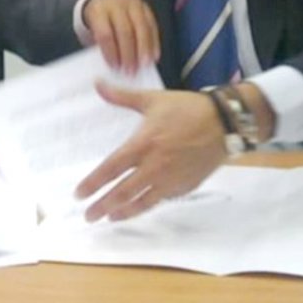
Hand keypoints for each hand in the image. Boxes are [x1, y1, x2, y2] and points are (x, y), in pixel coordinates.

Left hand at [75, 83, 226, 222]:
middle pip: (123, 192)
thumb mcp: (152, 98)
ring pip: (142, 202)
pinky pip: (162, 200)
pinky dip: (147, 206)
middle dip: (103, 206)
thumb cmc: (186, 108)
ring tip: (109, 218)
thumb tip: (97, 83)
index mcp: (143, 144)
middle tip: (88, 216)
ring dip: (123, 213)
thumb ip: (122, 96)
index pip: (111, 168)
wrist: (223, 123)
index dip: (93, 183)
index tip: (78, 194)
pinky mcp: (185, 187)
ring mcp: (170, 180)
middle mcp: (154, 166)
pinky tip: (138, 208)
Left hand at [82, 0, 160, 72]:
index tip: (114, 67)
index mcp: (99, 11)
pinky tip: (153, 56)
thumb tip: (113, 65)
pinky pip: (152, 26)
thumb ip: (101, 44)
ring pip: (141, 28)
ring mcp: (133, 5)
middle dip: (129, 53)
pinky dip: (154, 43)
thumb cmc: (100, 20)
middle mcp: (117, 5)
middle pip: (125, 31)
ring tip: (144, 66)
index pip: (105, 33)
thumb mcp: (93, 29)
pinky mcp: (146, 8)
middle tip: (131, 71)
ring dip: (144, 50)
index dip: (111, 52)